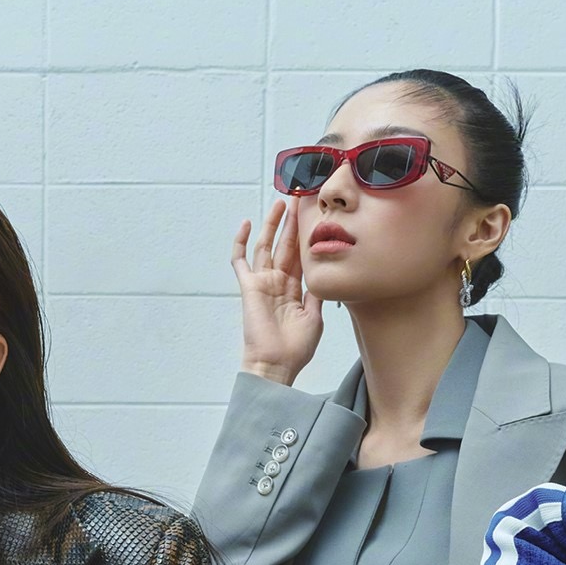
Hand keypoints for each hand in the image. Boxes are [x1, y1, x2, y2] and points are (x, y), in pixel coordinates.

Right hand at [230, 197, 322, 385]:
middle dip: (291, 223)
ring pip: (266, 246)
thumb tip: (324, 276)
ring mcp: (262, 283)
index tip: (313, 216)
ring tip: (280, 204)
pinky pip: (241, 261)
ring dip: (272, 225)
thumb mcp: (315, 317)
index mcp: (294, 288)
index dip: (305, 235)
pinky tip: (245, 224)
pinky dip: (241, 242)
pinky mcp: (249, 287)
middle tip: (298, 200)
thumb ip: (317, 294)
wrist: (277, 364)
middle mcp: (278, 282)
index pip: (300, 255)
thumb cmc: (295, 348)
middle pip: (285, 245)